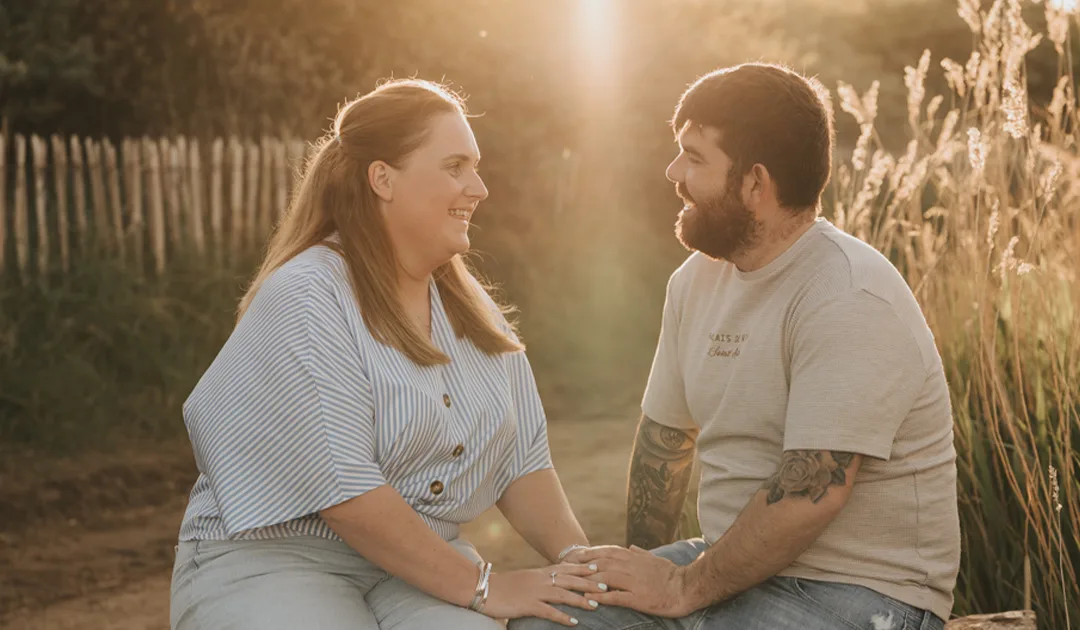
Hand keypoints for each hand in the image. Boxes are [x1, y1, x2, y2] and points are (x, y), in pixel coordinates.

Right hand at [482, 563, 606, 625]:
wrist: (485, 588)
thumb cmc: (505, 585)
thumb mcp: (526, 578)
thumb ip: (541, 578)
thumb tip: (554, 581)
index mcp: (541, 572)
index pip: (566, 568)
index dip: (583, 568)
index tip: (599, 567)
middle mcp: (541, 579)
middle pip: (569, 579)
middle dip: (588, 583)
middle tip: (606, 586)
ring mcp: (535, 592)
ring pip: (563, 594)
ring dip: (580, 599)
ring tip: (596, 605)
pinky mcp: (528, 605)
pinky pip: (548, 611)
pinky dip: (562, 616)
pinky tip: (574, 622)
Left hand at [576, 545, 693, 617]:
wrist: (687, 588)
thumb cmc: (672, 574)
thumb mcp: (656, 558)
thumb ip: (642, 553)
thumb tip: (632, 547)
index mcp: (635, 557)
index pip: (609, 552)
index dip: (592, 553)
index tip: (579, 554)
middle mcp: (632, 567)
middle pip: (603, 563)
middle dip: (585, 565)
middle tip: (569, 568)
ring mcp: (635, 582)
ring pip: (606, 578)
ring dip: (589, 580)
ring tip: (575, 583)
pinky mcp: (638, 598)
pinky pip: (616, 596)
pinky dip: (602, 597)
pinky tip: (590, 599)